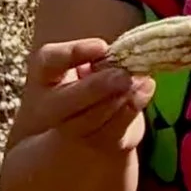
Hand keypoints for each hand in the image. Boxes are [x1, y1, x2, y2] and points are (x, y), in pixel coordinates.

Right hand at [19, 39, 153, 153]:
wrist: (91, 128)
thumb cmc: (93, 82)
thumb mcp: (92, 66)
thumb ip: (101, 62)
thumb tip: (125, 56)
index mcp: (45, 76)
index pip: (48, 61)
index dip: (72, 53)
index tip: (102, 47)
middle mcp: (49, 106)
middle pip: (64, 102)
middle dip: (96, 88)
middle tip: (123, 76)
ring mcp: (69, 131)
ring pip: (91, 119)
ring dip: (119, 99)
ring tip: (139, 81)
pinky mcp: (98, 144)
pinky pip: (113, 131)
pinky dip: (132, 109)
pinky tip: (145, 89)